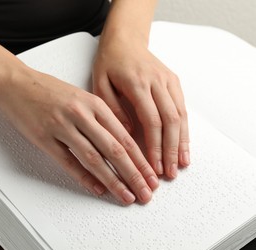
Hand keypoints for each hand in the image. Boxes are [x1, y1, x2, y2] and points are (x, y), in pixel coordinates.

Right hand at [0, 68, 158, 203]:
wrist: (16, 83)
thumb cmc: (49, 90)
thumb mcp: (82, 97)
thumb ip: (101, 118)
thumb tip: (122, 144)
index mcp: (94, 103)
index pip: (125, 137)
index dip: (141, 160)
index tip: (151, 176)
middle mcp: (81, 114)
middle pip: (114, 149)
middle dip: (134, 174)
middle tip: (146, 193)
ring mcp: (62, 126)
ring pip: (93, 158)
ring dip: (113, 180)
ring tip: (126, 196)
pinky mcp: (44, 137)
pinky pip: (67, 162)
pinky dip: (83, 177)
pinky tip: (97, 188)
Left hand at [92, 39, 189, 178]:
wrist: (125, 39)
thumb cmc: (109, 62)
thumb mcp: (100, 83)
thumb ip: (113, 108)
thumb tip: (127, 134)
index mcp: (137, 83)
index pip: (151, 120)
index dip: (154, 146)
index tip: (153, 166)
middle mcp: (157, 82)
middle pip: (170, 121)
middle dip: (170, 150)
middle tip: (169, 173)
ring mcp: (168, 81)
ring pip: (181, 115)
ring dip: (182, 142)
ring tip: (181, 165)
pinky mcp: (173, 81)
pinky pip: (183, 108)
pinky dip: (185, 129)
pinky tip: (184, 146)